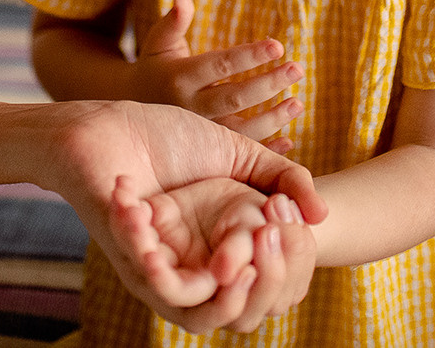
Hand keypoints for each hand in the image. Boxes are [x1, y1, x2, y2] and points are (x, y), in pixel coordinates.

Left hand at [37, 99, 328, 333]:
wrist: (112, 125)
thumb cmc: (171, 136)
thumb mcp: (239, 154)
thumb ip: (282, 178)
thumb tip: (322, 215)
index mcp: (218, 246)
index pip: (260, 281)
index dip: (284, 267)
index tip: (290, 228)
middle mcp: (190, 264)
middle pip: (234, 309)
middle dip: (259, 289)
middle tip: (268, 248)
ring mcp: (158, 267)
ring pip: (194, 310)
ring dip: (221, 294)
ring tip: (237, 264)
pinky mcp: (128, 261)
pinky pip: (154, 283)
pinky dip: (167, 270)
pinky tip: (183, 245)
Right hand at [131, 0, 303, 148]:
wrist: (135, 113)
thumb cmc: (155, 68)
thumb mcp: (159, 43)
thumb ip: (174, 21)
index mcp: (181, 77)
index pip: (220, 65)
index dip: (249, 56)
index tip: (278, 46)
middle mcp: (190, 108)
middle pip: (236, 97)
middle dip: (269, 83)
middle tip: (297, 69)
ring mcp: (201, 133)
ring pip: (241, 130)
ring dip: (273, 118)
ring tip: (298, 103)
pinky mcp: (208, 152)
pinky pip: (239, 153)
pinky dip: (265, 147)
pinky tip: (289, 138)